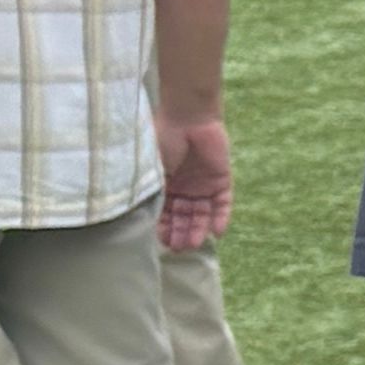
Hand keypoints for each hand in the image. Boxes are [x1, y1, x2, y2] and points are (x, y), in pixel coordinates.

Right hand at [156, 116, 232, 254]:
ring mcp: (203, 184)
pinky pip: (223, 204)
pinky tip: (216, 233)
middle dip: (181, 233)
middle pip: (184, 216)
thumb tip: (141, 217)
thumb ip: (150, 190)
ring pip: (202, 213)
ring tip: (193, 244)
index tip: (161, 242)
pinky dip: (221, 218)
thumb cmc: (163, 138)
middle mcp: (184, 187)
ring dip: (198, 229)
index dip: (163, 228)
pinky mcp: (221, 180)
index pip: (164, 213)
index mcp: (164, 183)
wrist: (188, 116)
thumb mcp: (151, 168)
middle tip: (178, 248)